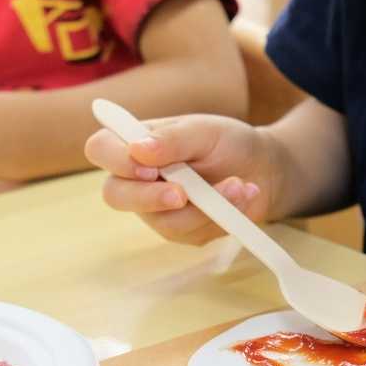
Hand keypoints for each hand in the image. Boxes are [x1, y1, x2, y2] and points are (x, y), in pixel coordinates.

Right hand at [84, 115, 281, 243]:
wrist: (265, 168)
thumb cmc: (228, 143)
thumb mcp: (204, 131)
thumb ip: (172, 139)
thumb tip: (138, 149)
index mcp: (135, 143)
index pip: (101, 149)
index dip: (117, 161)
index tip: (150, 167)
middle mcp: (138, 178)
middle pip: (115, 195)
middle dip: (150, 198)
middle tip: (183, 195)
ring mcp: (157, 209)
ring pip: (161, 221)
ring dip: (204, 207)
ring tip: (238, 185)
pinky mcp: (182, 230)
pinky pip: (191, 233)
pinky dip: (219, 216)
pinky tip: (241, 197)